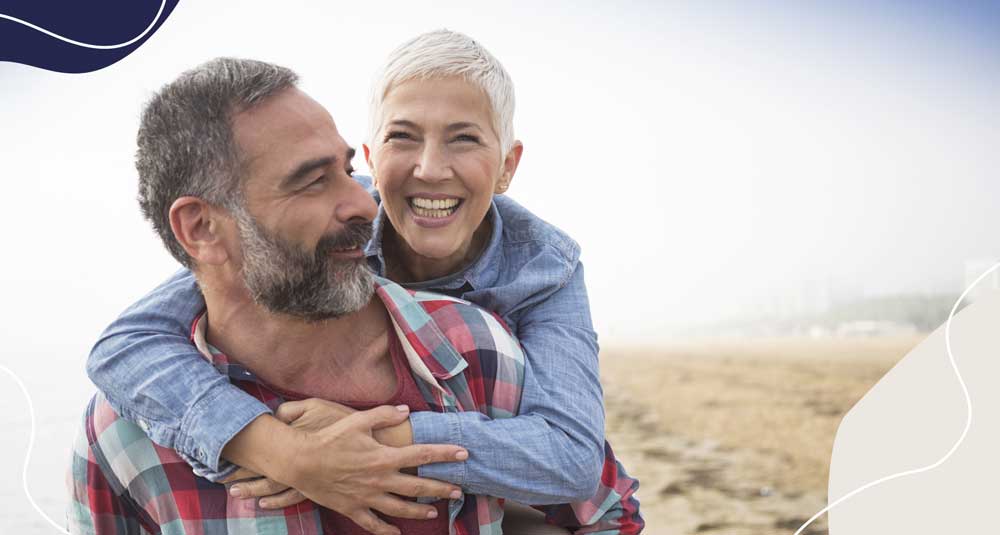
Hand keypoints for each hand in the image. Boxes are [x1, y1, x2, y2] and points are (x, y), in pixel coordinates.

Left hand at [224, 399, 358, 509]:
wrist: (374, 446)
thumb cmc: (346, 423)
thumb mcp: (317, 406)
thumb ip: (292, 409)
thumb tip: (273, 414)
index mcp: (292, 440)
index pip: (260, 448)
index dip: (241, 453)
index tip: (221, 456)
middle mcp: (296, 462)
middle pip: (262, 470)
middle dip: (241, 475)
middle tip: (221, 479)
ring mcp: (307, 478)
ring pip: (274, 487)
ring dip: (254, 490)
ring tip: (237, 493)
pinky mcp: (318, 488)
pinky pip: (292, 497)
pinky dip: (277, 501)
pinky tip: (266, 503)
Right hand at [225, 400, 467, 534]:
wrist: (300, 462)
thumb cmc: (329, 439)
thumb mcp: (357, 421)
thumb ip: (384, 414)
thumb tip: (405, 410)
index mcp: (384, 457)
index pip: (422, 454)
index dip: (445, 453)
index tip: (463, 453)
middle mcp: (380, 479)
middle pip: (418, 486)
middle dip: (441, 488)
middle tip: (458, 490)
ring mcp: (367, 497)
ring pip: (400, 508)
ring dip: (420, 511)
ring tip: (434, 512)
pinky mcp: (353, 508)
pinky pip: (374, 524)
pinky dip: (387, 530)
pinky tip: (397, 533)